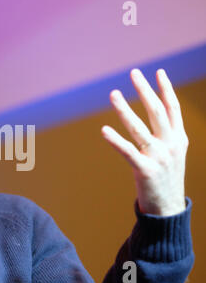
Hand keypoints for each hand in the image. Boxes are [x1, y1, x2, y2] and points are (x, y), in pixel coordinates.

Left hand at [101, 69, 187, 216]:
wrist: (168, 209)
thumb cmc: (166, 179)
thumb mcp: (173, 154)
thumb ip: (167, 135)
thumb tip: (155, 116)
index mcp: (179, 139)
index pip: (173, 108)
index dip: (166, 89)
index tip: (158, 72)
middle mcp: (171, 145)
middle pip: (157, 111)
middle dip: (145, 90)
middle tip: (133, 72)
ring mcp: (159, 157)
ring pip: (139, 128)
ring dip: (124, 109)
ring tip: (113, 93)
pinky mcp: (145, 170)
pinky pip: (128, 151)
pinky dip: (115, 140)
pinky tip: (104, 130)